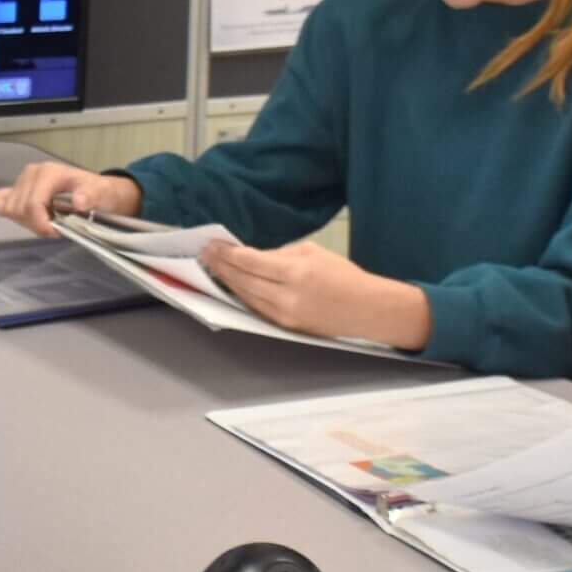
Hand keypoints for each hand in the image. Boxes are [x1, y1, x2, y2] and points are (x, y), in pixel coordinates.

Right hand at [0, 161, 141, 236]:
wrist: (95, 190)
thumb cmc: (96, 192)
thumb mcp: (100, 194)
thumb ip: (90, 196)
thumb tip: (79, 201)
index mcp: (48, 173)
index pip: (32, 205)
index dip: (41, 224)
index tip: (57, 232)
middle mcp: (31, 173)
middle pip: (19, 209)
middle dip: (36, 224)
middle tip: (55, 227)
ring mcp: (22, 180)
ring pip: (9, 209)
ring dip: (26, 221)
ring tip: (46, 220)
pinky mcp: (16, 188)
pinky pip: (0, 201)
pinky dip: (12, 213)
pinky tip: (30, 216)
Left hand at [200, 237, 432, 349]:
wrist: (366, 309)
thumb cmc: (344, 275)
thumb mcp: (313, 252)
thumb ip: (280, 254)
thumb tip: (252, 256)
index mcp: (296, 272)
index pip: (250, 262)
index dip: (228, 254)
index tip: (212, 245)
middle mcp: (286, 296)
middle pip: (243, 280)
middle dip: (221, 266)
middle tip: (205, 255)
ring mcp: (284, 314)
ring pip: (245, 296)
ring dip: (227, 281)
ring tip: (213, 268)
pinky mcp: (284, 326)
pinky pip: (256, 308)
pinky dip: (242, 295)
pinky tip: (232, 285)